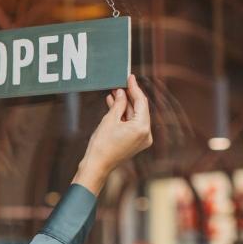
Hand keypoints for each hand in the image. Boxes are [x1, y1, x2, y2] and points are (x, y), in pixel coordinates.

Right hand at [74, 74, 152, 193]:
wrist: (97, 166)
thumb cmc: (101, 145)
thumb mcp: (109, 120)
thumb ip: (118, 104)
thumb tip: (122, 93)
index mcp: (142, 127)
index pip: (141, 102)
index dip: (134, 88)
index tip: (129, 77)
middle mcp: (146, 134)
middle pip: (140, 109)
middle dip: (129, 97)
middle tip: (120, 85)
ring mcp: (142, 139)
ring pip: (135, 116)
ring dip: (125, 106)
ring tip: (114, 94)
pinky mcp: (135, 142)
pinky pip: (132, 125)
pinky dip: (124, 116)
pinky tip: (114, 106)